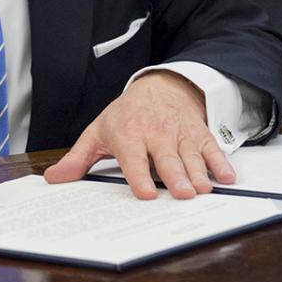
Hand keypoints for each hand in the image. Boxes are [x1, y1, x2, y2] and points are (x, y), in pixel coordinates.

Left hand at [43, 71, 234, 198]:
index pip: (134, 158)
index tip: (147, 194)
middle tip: (183, 194)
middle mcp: (156, 133)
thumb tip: (54, 178)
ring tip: (203, 189)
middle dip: (176, 176)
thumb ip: (77, 158)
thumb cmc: (125, 115)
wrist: (158, 87)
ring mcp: (179, 133)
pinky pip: (212, 148)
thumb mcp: (97, 132)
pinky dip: (221, 162)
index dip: (140, 176)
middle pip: (167, 158)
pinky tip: (227, 177)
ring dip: (199, 173)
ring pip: (191, 155)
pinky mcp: (198, 134)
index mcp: (128, 134)